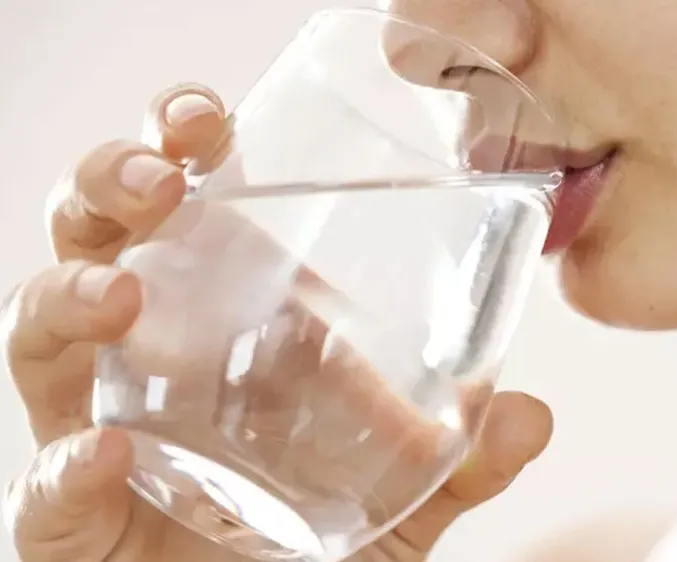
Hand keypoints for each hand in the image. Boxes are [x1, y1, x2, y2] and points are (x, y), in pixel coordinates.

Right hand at [2, 83, 553, 561]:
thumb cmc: (311, 544)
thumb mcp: (396, 495)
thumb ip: (460, 461)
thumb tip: (530, 416)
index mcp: (219, 323)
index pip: (179, 207)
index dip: (176, 145)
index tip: (213, 120)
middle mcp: (145, 360)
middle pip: (94, 240)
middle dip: (109, 187)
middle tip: (160, 176)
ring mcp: (95, 430)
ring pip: (37, 338)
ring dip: (66, 299)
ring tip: (118, 294)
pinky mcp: (70, 520)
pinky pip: (45, 487)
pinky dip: (64, 469)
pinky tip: (104, 456)